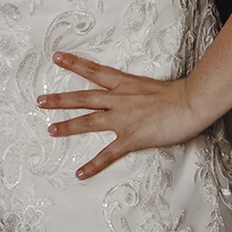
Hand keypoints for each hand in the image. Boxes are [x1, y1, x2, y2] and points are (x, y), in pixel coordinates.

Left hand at [36, 51, 207, 179]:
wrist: (192, 102)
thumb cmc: (179, 94)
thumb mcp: (152, 87)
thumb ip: (139, 92)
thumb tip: (135, 97)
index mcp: (125, 83)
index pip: (94, 70)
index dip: (74, 63)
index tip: (56, 57)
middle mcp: (119, 99)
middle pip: (83, 97)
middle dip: (60, 99)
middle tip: (40, 100)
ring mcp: (123, 118)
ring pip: (89, 121)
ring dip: (68, 126)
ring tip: (50, 130)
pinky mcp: (131, 137)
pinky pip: (108, 154)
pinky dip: (93, 165)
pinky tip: (80, 174)